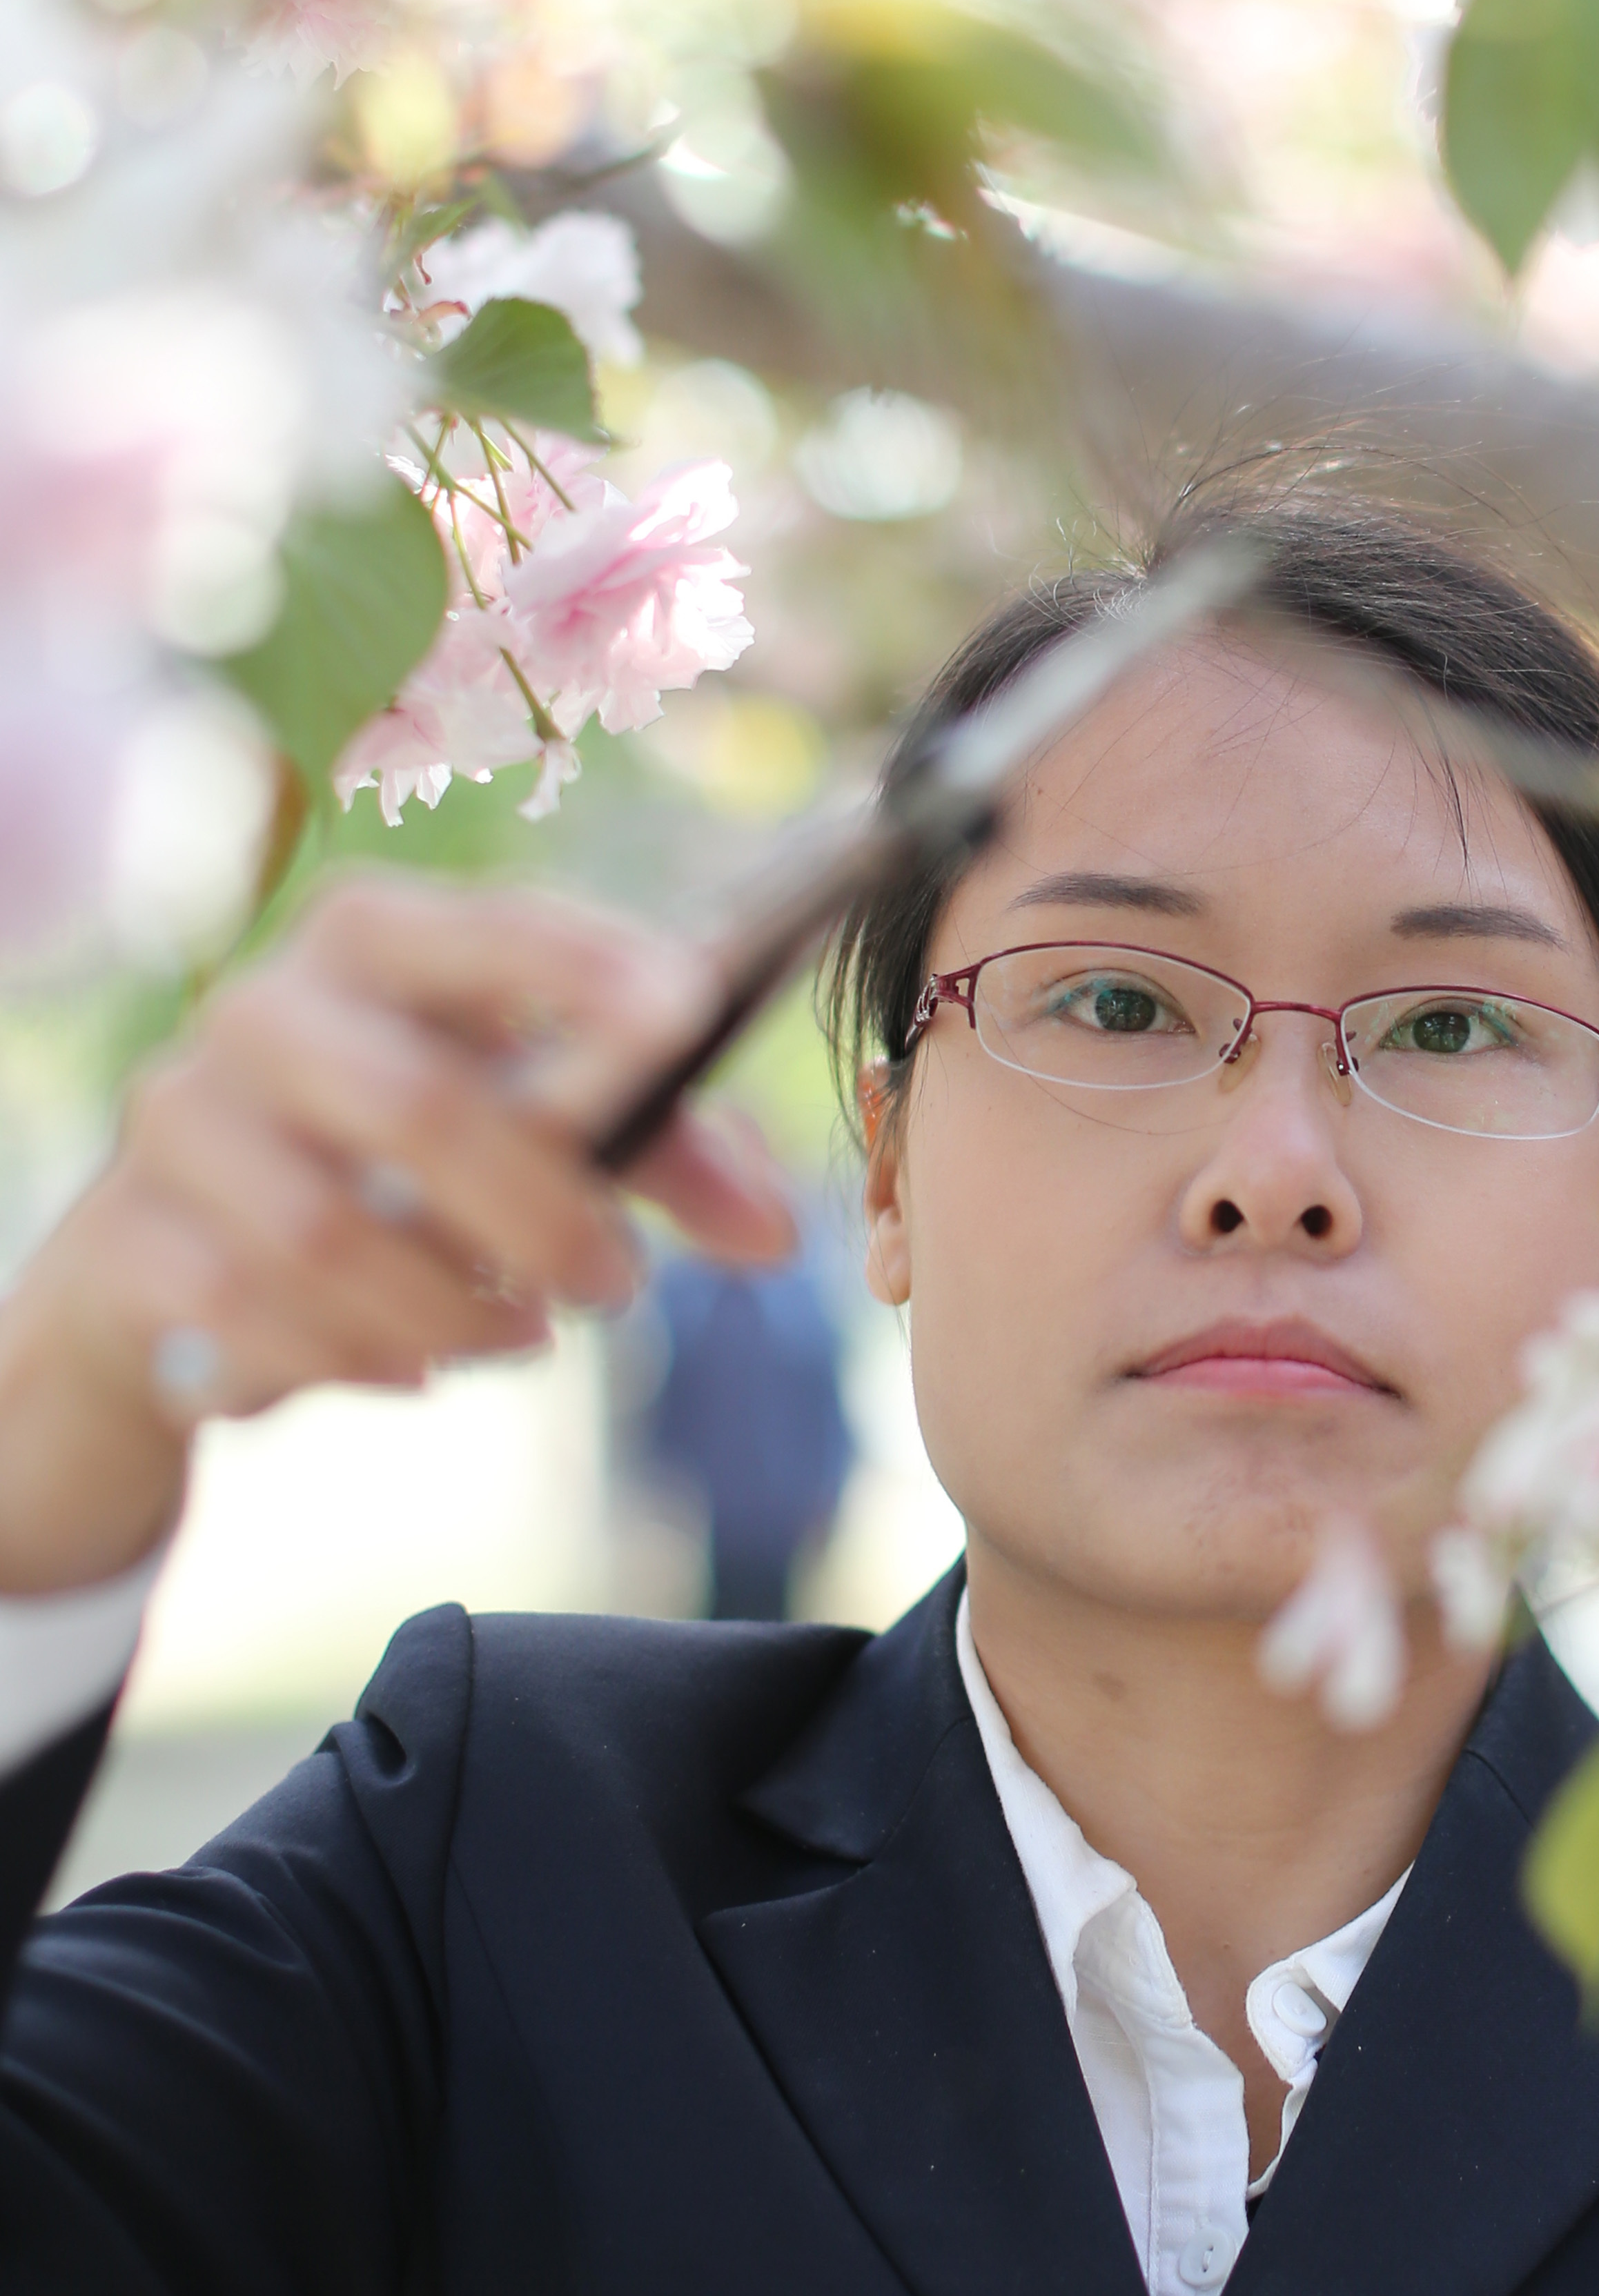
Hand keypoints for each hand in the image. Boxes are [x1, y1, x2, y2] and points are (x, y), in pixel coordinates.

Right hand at [0, 873, 799, 1594]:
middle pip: (419, 1103)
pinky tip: (417, 1368)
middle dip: (543, 1212)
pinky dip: (355, 1355)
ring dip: (456, 1303)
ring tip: (524, 1338)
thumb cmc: (394, 1173)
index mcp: (377, 942)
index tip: (687, 1010)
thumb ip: (657, 1161)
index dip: (583, 964)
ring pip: (330, 1230)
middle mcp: (263, 1008)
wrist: (176, 1276)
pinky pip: (250, 1314)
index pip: (483, 926)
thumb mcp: (526, 1141)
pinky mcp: (123, 1241)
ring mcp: (177, 1119)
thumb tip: (777, 1233)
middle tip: (621, 1284)